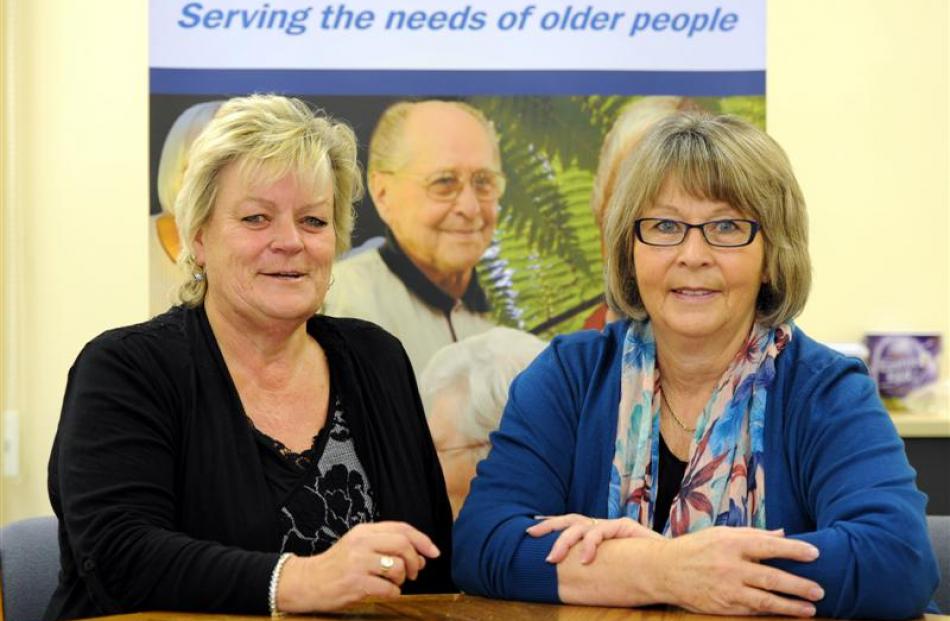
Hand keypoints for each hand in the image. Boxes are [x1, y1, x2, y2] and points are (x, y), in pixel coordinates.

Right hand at [277, 521, 439, 612]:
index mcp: (364, 531)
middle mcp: (362, 543)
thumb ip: (385, 544)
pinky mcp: (356, 584)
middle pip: (404, 545)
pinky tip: (384, 592)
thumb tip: (420, 555)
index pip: (402, 529)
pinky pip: (389, 589)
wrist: (307, 582)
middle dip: (416, 561)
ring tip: (394, 583)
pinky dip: (393, 593)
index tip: (434, 552)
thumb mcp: (358, 545)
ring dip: (402, 579)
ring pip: (398, 567)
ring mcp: (358, 563)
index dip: (423, 540)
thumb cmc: (336, 565)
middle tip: (414, 572)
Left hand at [526, 514, 662, 563]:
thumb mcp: (606, 571)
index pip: (568, 526)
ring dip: (564, 541)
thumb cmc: (638, 574)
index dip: (550, 526)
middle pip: (570, 520)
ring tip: (552, 558)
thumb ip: (588, 569)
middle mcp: (601, 527)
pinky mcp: (625, 527)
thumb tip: (561, 576)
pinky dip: (590, 544)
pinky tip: (585, 559)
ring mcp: (612, 526)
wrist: (670, 570)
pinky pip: (600, 531)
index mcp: (595, 535)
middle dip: (548, 526)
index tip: (529, 531)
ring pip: (581, 525)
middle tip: (531, 534)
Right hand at [660, 526, 823, 616]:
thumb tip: (784, 534)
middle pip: (772, 577)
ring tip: (811, 608)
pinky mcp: (723, 606)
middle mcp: (729, 566)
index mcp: (730, 543)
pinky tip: (787, 612)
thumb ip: (753, 534)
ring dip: (791, 605)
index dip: (794, 550)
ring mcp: (726, 588)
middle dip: (799, 585)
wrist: (664, 570)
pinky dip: (772, 611)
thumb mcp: (721, 534)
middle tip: (820, 590)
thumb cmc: (696, 548)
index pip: (768, 546)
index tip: (815, 553)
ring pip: (765, 599)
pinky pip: (753, 609)